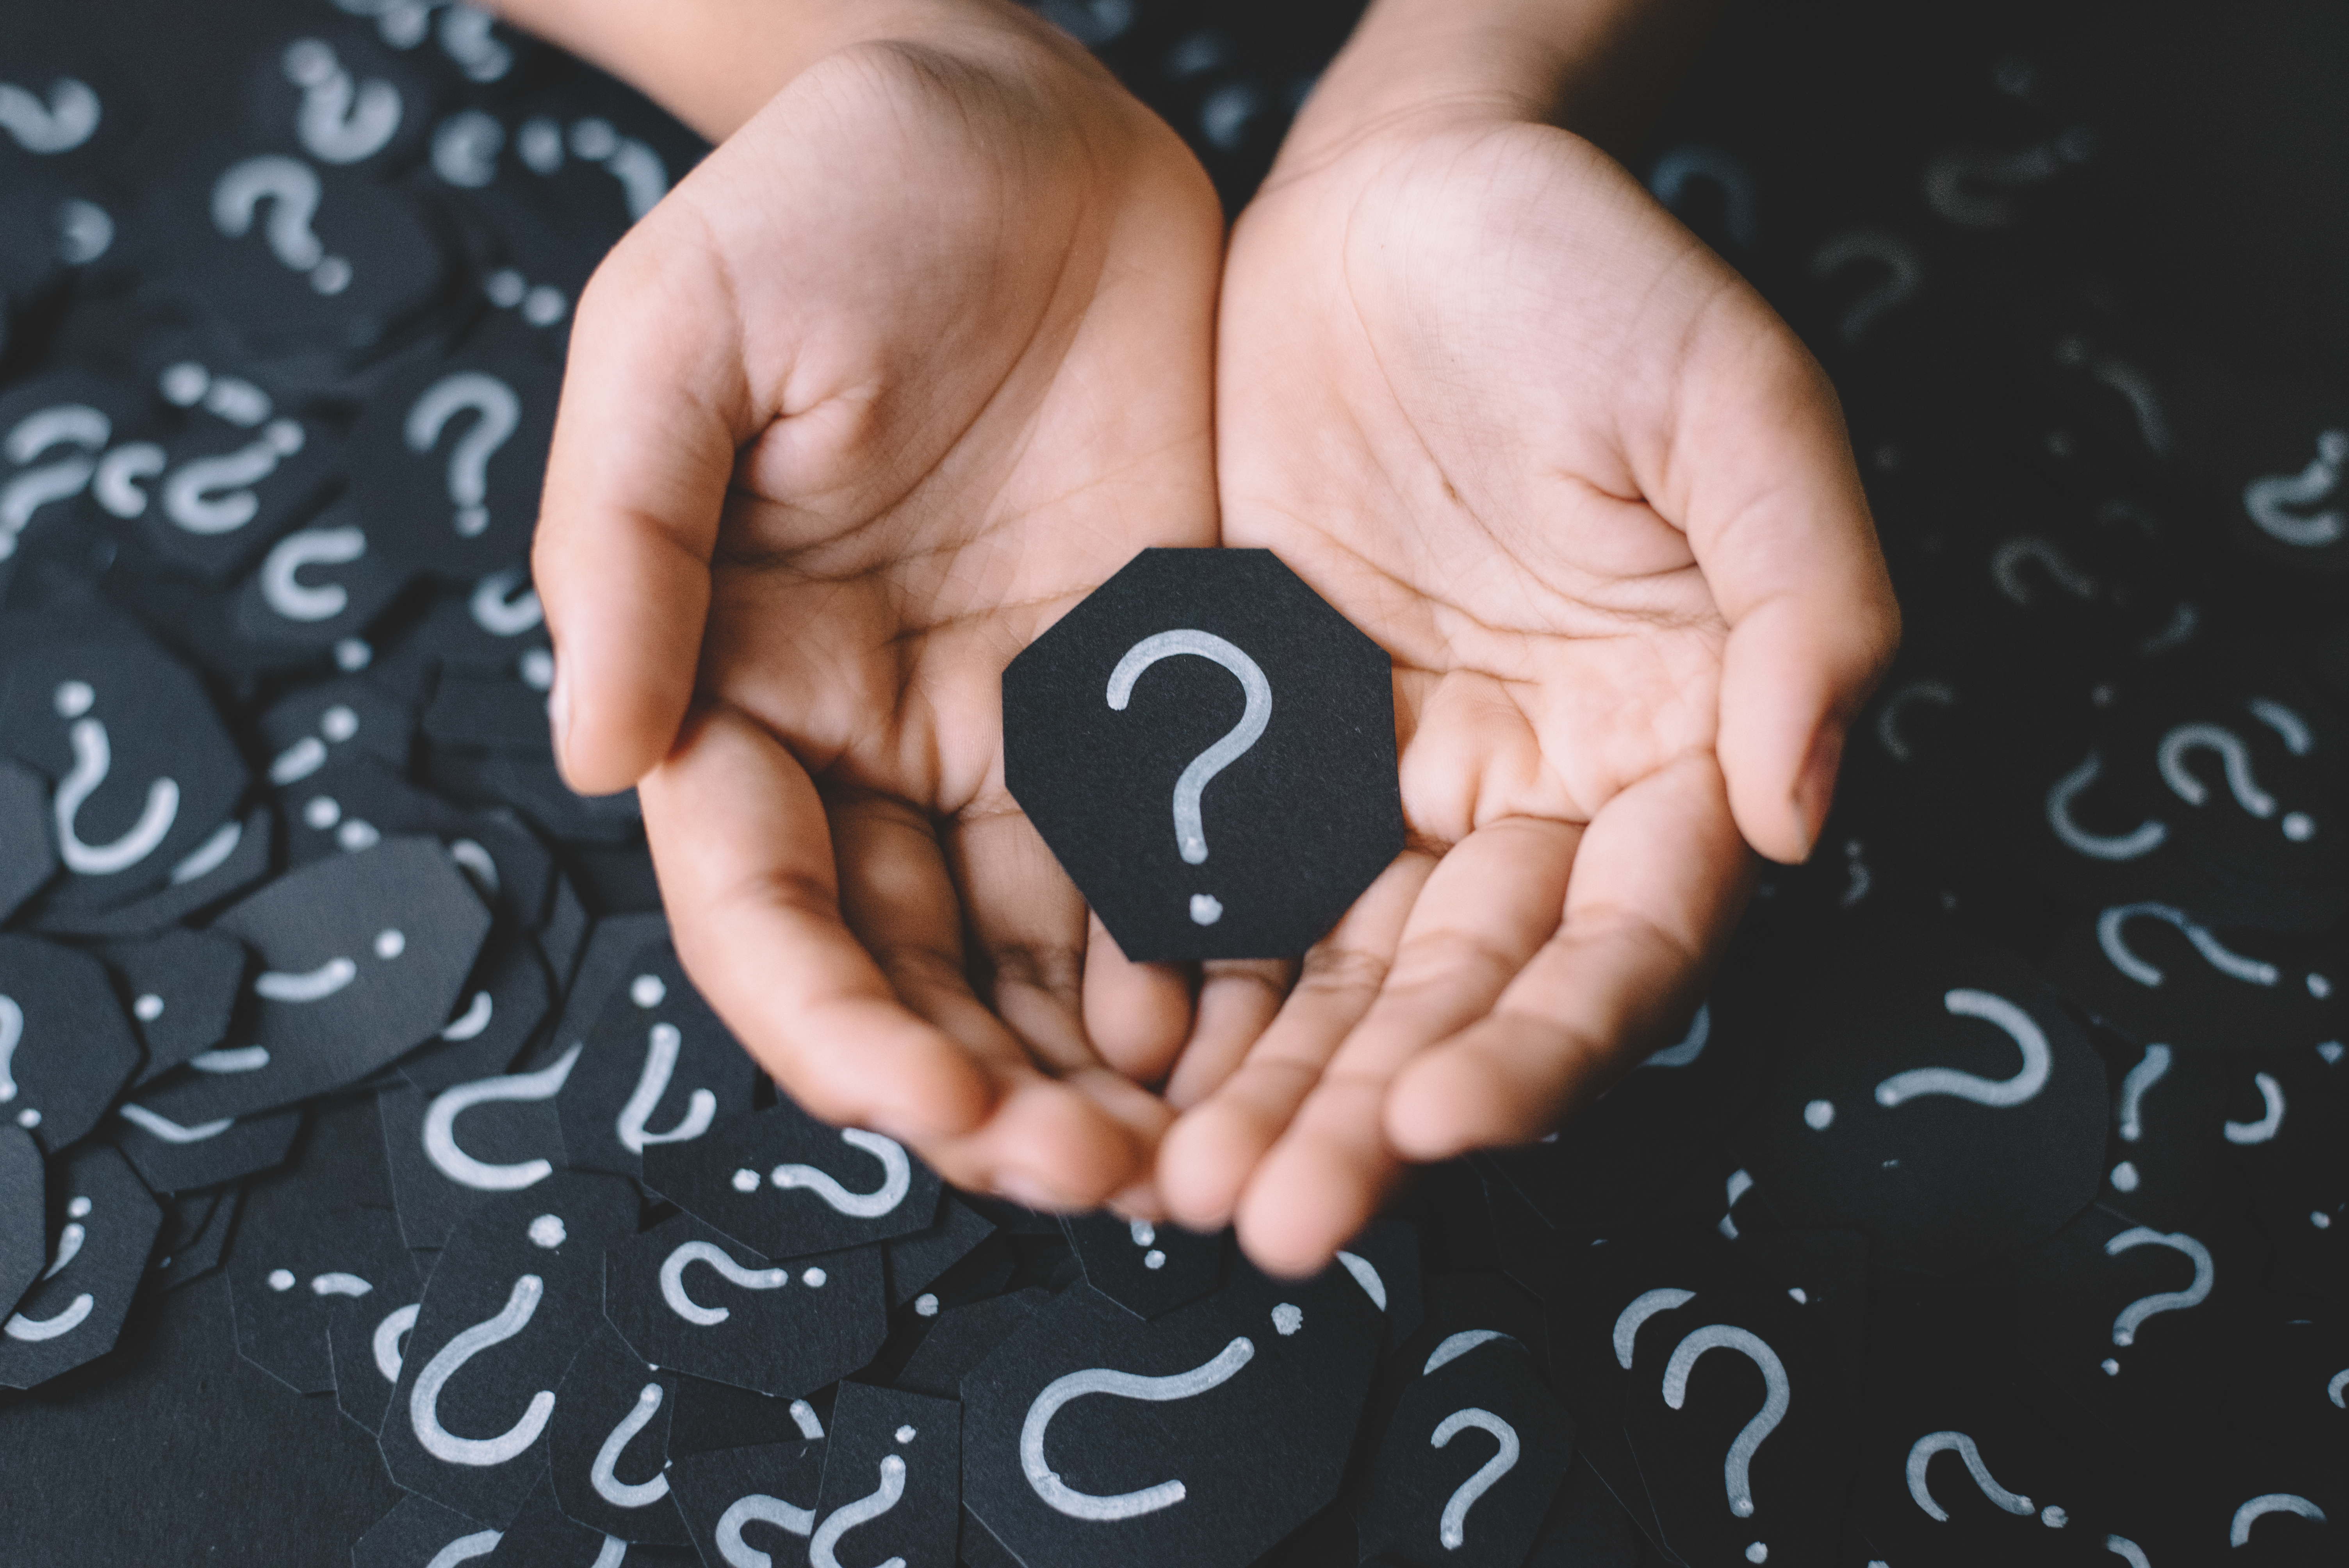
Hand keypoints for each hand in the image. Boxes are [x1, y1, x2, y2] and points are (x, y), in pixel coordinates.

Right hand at [529, 3, 1227, 1209]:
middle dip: (986, 1094)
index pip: (765, 910)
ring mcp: (1017, 734)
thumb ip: (625, 543)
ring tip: (1187, 1155)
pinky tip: (1260, 1029)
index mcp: (739, 690)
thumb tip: (594, 754)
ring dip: (1103, 1071)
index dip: (833, 1026)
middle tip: (1093, 1179)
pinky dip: (1206, 960)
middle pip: (914, 975)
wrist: (1011, 123)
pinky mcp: (1143, 695)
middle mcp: (876, 748)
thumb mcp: (675, 337)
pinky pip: (1171, 859)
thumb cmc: (815, 205)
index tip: (929, 1105)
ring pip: (1045, 957)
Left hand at [1158, 64, 1898, 1271]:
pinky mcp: (1274, 741)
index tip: (1448, 1119)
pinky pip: (1229, 884)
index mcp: (1670, 746)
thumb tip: (1798, 805)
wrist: (1405, 193)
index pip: (1620, 942)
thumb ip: (1809, 598)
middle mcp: (1535, 794)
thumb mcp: (1738, 404)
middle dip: (1378, 1113)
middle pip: (1462, 995)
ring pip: (1337, 977)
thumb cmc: (1592, 277)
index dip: (1544, 1042)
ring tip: (1190, 1190)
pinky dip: (1186, 984)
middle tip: (1283, 1218)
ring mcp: (1397, 779)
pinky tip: (1125, 1070)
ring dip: (1274, 1090)